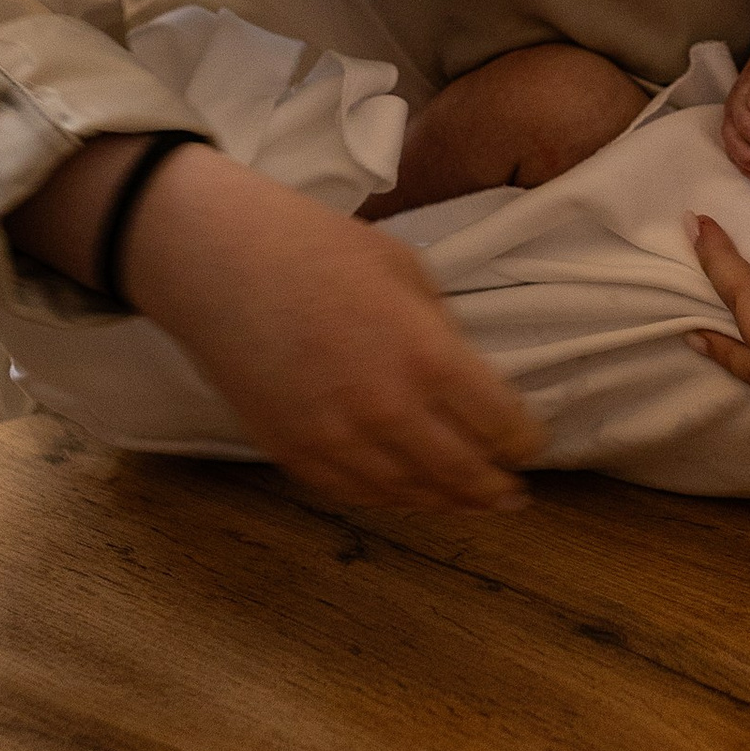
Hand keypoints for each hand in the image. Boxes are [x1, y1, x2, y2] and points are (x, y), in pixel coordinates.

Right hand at [96, 143, 543, 516]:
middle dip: (496, 489)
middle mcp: (388, 411)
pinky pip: (353, 493)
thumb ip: (442, 330)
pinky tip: (407, 495)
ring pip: (408, 494)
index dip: (524, 442)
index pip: (499, 424)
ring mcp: (336, 439)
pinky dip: (389, 499)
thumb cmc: (315, 246)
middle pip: (461, 474)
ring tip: (471, 504)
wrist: (216, 260)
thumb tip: (466, 374)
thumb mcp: (405, 268)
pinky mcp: (292, 452)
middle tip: (516, 497)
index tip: (533, 446)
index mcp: (427, 356)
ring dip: (447, 504)